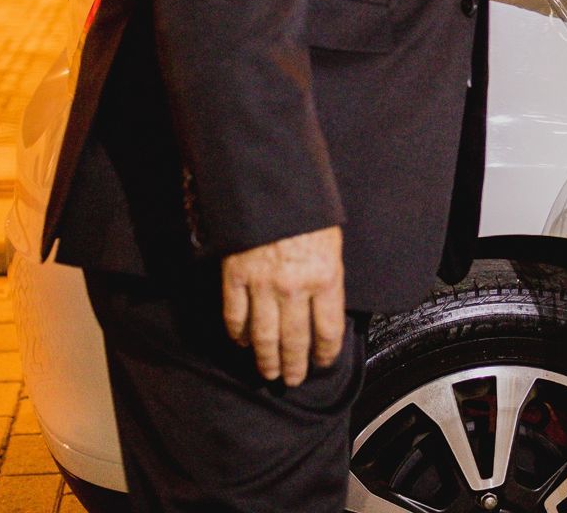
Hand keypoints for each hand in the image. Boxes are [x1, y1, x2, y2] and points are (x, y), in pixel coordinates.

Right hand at [221, 225, 343, 385]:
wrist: (270, 186)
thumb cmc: (307, 212)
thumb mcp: (332, 243)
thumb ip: (328, 278)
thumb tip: (324, 310)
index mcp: (325, 277)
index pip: (328, 330)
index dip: (325, 352)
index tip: (322, 363)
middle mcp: (294, 287)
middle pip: (295, 340)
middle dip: (294, 365)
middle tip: (292, 380)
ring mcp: (262, 285)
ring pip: (263, 336)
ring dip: (266, 359)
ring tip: (269, 372)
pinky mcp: (235, 278)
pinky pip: (235, 316)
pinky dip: (238, 334)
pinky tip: (242, 344)